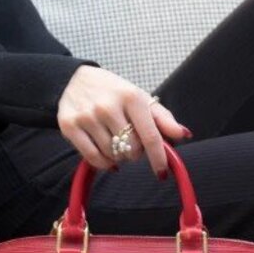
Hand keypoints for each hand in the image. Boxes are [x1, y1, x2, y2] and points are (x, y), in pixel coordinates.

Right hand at [56, 65, 191, 177]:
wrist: (75, 79)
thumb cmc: (115, 92)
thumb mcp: (142, 99)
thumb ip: (163, 119)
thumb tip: (183, 134)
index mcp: (132, 98)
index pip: (150, 136)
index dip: (158, 158)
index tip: (162, 173)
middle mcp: (108, 106)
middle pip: (131, 150)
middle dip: (135, 152)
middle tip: (130, 140)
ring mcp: (87, 117)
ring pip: (113, 155)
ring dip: (119, 156)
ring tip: (115, 141)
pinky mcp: (69, 126)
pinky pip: (93, 158)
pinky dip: (103, 162)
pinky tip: (106, 155)